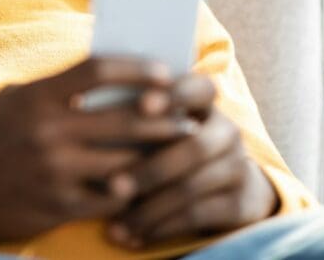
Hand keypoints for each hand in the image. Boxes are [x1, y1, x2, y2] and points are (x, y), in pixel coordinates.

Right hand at [0, 57, 198, 241]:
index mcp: (37, 97)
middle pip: (125, 119)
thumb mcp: (15, 101)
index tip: (165, 73)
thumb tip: (109, 78)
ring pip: (126, 162)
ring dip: (155, 158)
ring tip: (175, 154)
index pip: (97, 70)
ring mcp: (55, 170)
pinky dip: (130, 193)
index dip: (137, 69)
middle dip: (165, 119)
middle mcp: (47, 131)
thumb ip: (56, 89)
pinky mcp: (59, 205)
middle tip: (187, 118)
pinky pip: (111, 200)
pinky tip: (142, 187)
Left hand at [105, 74, 278, 248]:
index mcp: (204, 102)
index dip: (174, 94)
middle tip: (113, 185)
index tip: (142, 106)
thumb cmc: (166, 144)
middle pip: (194, 146)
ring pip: (192, 186)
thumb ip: (133, 115)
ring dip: (150, 207)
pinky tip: (134, 236)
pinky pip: (198, 215)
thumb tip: (83, 112)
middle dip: (151, 167)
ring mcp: (237, 166)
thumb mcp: (155, 125)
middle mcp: (226, 130)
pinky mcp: (240, 202)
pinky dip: (162, 227)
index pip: (198, 88)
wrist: (220, 184)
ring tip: (114, 223)